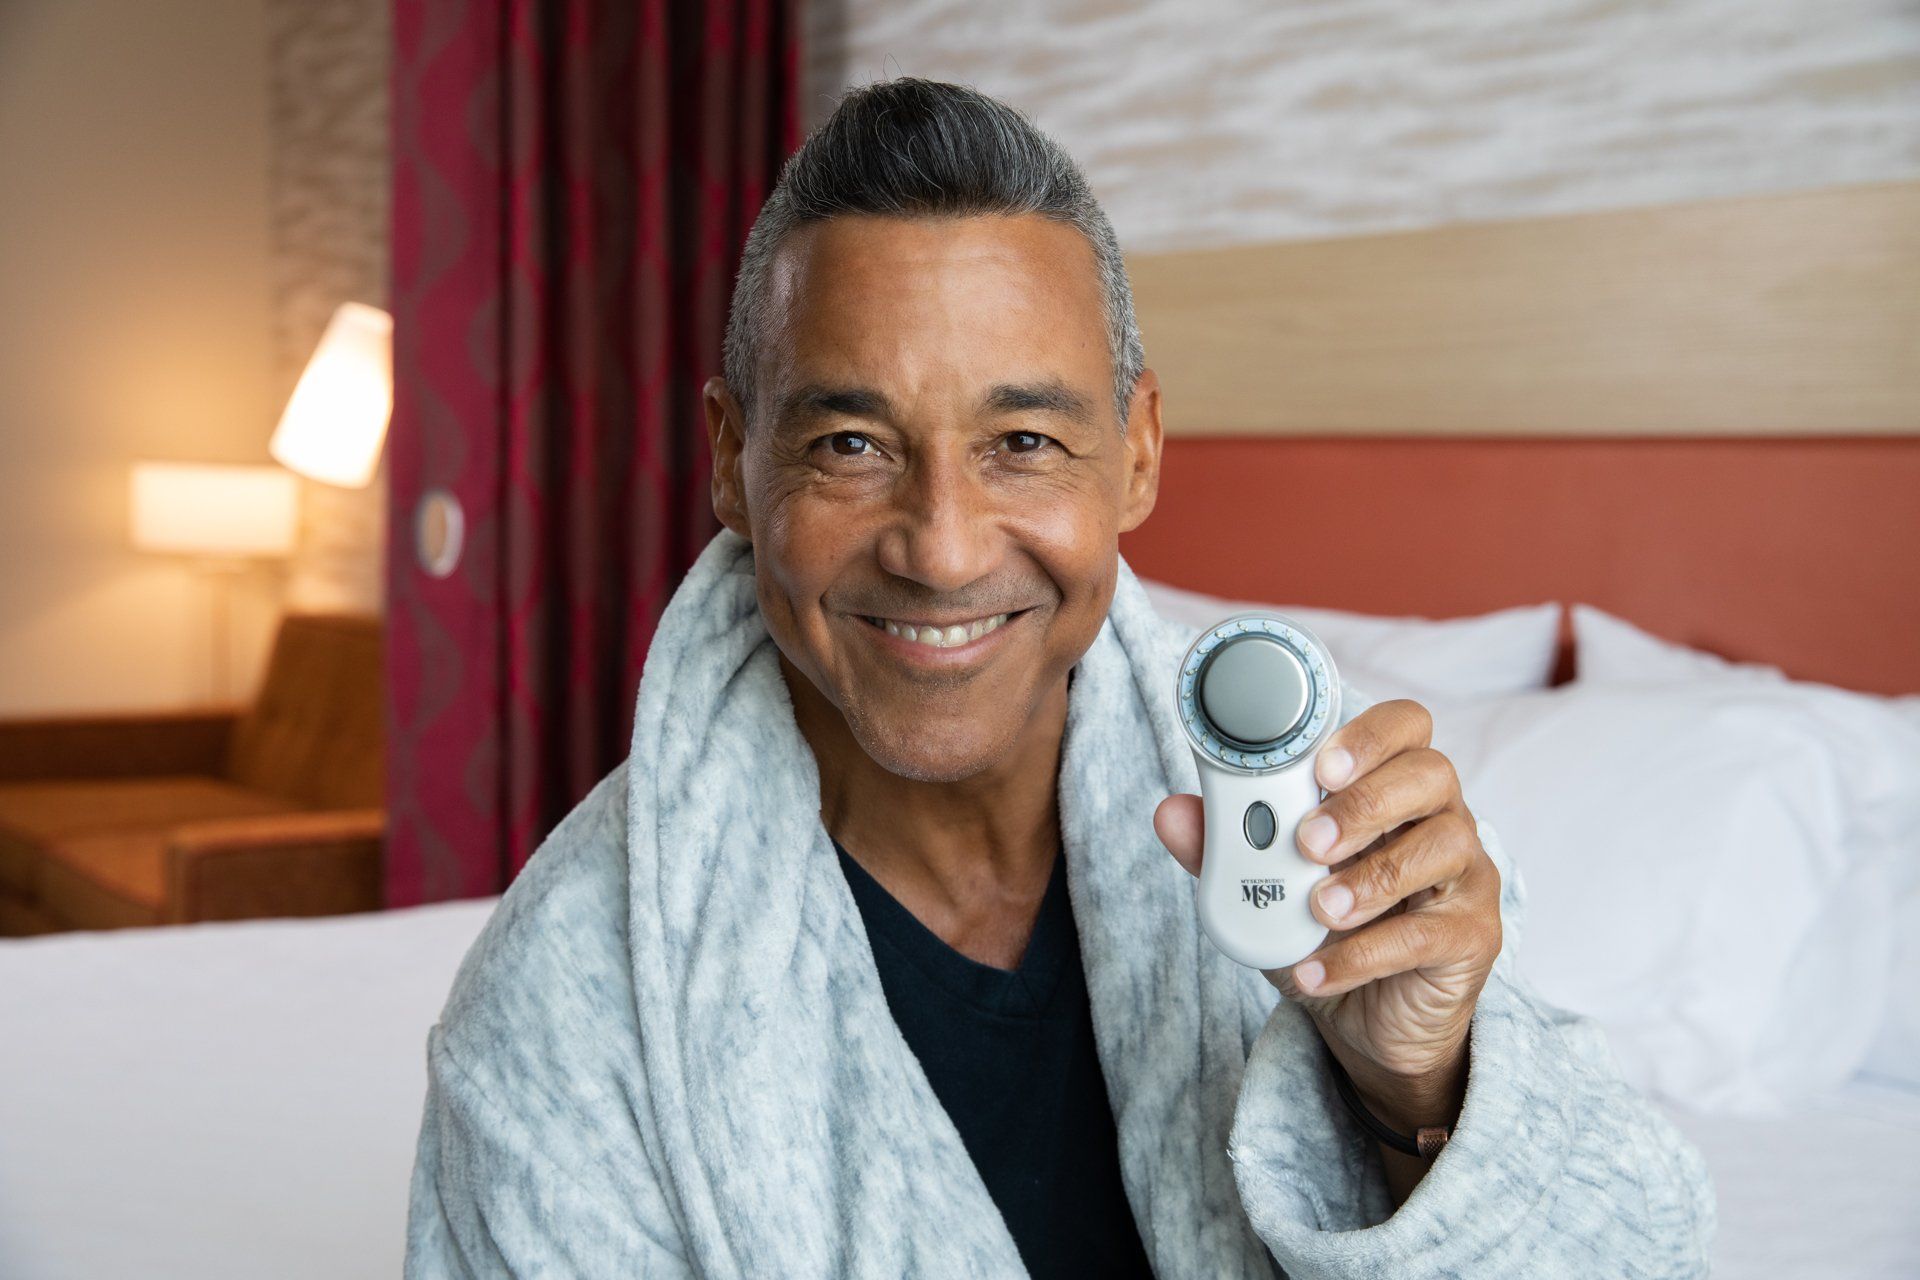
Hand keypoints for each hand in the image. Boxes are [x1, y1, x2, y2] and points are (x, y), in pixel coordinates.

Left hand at [1154, 699, 1501, 1138]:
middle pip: (1432, 775)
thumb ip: (1224, 847)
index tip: (1319, 766)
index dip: (1368, 735)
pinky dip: (1363, 954)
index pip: (1405, 725)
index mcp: (1393, 785)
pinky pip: (1427, 935)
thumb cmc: (1324, 929)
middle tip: (1309, 841)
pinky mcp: (1473, 937)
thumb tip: (1172, 812)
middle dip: (1365, 803)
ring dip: (1371, 877)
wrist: (1368, 1021)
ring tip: (1317, 909)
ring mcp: (1467, 876)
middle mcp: (1441, 817)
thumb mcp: (1266, 887)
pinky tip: (1315, 972)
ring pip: (1443, 846)